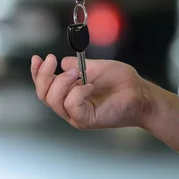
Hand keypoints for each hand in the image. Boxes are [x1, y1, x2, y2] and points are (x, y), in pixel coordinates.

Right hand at [31, 54, 152, 128]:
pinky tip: (89, 86)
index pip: (45, 87)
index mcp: (69, 94)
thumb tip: (63, 62)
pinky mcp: (86, 120)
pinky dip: (77, 93)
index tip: (37, 58)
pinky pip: (71, 106)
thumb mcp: (95, 67)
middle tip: (53, 60)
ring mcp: (77, 115)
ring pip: (53, 101)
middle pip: (43, 95)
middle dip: (44, 75)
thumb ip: (77, 65)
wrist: (142, 94)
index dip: (37, 73)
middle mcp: (69, 107)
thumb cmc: (123, 83)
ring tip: (77, 73)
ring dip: (61, 82)